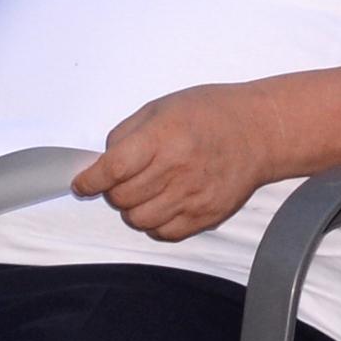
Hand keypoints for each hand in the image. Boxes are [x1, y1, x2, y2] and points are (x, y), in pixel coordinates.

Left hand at [71, 83, 279, 241]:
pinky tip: (163, 203)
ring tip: (145, 191)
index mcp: (163, 137)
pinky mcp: (205, 216)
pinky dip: (155, 222)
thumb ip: (127, 134)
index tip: (82, 183)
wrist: (258, 132)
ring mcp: (192, 196)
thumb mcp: (162, 107)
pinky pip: (164, 232)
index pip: (113, 168)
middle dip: (113, 190)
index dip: (91, 179)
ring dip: (133, 208)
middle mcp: (177, 169)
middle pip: (122, 197)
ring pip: (139, 219)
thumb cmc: (209, 114)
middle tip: (123, 179)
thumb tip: (103, 162)